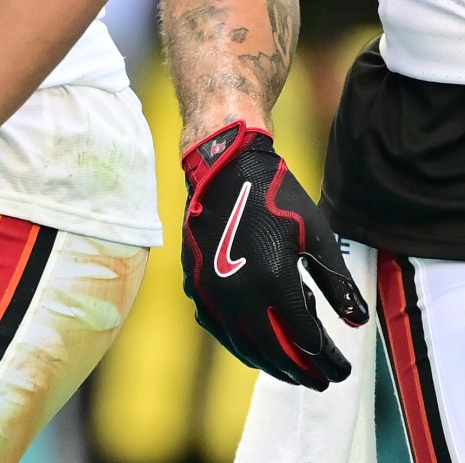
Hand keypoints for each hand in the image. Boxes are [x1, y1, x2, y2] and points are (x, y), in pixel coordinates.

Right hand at [180, 121, 366, 386]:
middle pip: (273, 350)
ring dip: (269, 364)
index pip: (305, 339)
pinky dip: (239, 345)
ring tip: (291, 372)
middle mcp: (238, 292)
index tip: (343, 370)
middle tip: (321, 382)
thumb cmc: (275, 198)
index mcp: (272, 280)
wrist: (223, 169)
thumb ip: (337, 282)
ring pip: (242, 344)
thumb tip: (356, 321)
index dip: (327, 360)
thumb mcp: (318, 237)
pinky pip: (217, 327)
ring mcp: (212, 290)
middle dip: (301, 372)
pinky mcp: (195, 284)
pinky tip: (254, 349)